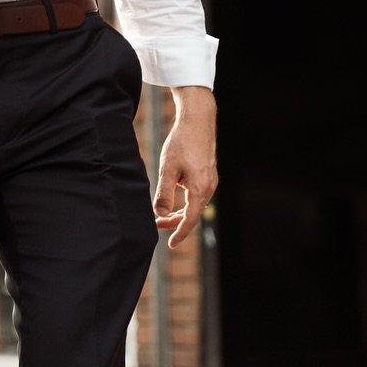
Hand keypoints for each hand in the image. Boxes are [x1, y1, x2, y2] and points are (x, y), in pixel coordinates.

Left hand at [155, 86, 216, 247]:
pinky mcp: (207, 175)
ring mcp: (210, 181)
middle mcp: (209, 188)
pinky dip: (185, 202)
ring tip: (161, 215)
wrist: (198, 122)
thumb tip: (160, 214)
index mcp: (200, 189)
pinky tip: (173, 200)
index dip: (179, 233)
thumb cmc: (181, 143)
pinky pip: (196, 195)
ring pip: (194, 205)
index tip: (170, 244)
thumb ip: (164, 193)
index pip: (189, 219)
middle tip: (155, 224)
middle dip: (174, 222)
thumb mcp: (168, 169)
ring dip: (179, 212)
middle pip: (192, 214)